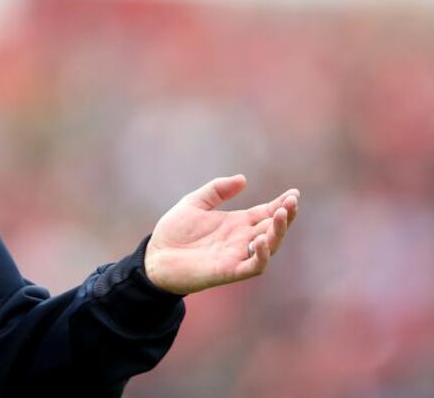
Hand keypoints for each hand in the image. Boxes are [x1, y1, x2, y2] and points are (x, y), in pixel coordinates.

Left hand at [144, 175, 298, 294]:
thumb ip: (216, 190)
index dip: (281, 203)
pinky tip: (261, 240)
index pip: (266, 213)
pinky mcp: (229, 271)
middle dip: (286, 215)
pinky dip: (262, 255)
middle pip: (272, 228)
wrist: (154, 256)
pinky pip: (254, 266)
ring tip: (282, 214)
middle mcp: (241, 239)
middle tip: (292, 201)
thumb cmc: (174, 232)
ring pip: (270, 246)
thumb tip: (243, 179)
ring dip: (278, 231)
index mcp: (236, 223)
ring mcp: (237, 255)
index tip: (294, 193)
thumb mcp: (194, 203)